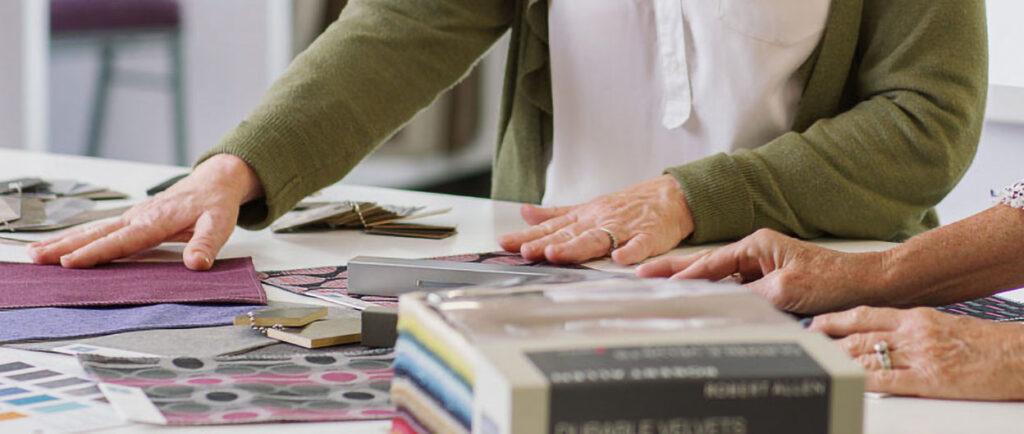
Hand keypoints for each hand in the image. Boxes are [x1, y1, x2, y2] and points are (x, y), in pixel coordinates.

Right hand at [26, 154, 262, 269]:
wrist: (213, 182)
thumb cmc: (214, 203)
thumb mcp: (219, 224)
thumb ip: (206, 244)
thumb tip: (196, 263)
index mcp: (156, 220)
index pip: (122, 240)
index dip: (96, 253)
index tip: (71, 263)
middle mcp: (138, 217)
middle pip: (97, 233)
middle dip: (65, 246)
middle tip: (37, 258)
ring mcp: (132, 217)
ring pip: (93, 230)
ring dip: (63, 241)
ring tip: (35, 253)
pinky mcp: (131, 219)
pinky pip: (100, 229)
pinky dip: (77, 238)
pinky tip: (59, 246)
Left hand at [498, 174, 692, 264]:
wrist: (669, 196)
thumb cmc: (626, 206)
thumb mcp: (586, 208)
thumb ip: (555, 215)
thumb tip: (525, 213)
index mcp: (583, 217)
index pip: (551, 228)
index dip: (528, 236)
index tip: (505, 243)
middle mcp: (599, 222)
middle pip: (569, 234)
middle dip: (546, 244)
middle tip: (525, 251)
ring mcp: (623, 229)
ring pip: (597, 239)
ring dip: (576, 247)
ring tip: (556, 254)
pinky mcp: (648, 236)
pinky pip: (639, 245)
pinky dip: (630, 252)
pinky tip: (620, 258)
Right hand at [635, 229, 887, 313]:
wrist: (865, 285)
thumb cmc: (832, 279)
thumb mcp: (787, 289)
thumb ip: (749, 296)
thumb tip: (720, 303)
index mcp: (756, 245)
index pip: (711, 264)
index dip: (683, 276)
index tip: (657, 282)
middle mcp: (756, 253)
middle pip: (706, 264)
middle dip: (674, 270)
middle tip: (642, 275)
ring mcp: (761, 268)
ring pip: (718, 277)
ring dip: (692, 283)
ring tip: (661, 287)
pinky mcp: (768, 282)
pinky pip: (734, 289)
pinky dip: (715, 295)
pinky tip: (700, 302)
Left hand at [811, 306, 1023, 399]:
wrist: (1019, 355)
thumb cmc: (988, 344)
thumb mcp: (944, 326)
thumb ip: (914, 329)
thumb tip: (888, 336)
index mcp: (917, 317)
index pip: (865, 313)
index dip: (836, 318)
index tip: (816, 322)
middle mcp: (913, 333)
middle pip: (859, 333)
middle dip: (829, 340)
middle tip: (808, 343)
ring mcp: (920, 356)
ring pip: (867, 354)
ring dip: (840, 360)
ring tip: (820, 362)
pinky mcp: (929, 380)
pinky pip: (887, 380)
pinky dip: (863, 380)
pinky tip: (848, 380)